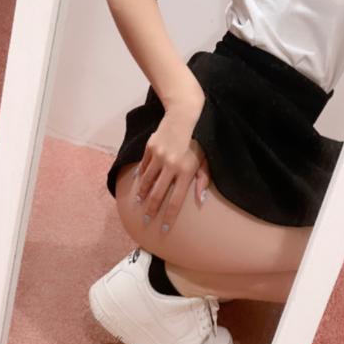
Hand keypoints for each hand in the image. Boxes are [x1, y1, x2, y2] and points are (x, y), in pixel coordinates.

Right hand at [134, 109, 211, 231]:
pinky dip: (140, 176)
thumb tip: (201, 200)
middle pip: (158, 194)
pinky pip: (144, 166)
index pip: (176, 200)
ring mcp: (159, 156)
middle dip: (151, 210)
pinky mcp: (150, 148)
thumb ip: (203, 180)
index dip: (169, 216)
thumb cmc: (199, 140)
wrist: (185, 115)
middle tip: (146, 220)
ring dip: (142, 194)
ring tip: (139, 204)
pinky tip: (137, 183)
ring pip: (147, 181)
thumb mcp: (205, 159)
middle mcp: (171, 165)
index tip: (163, 228)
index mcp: (186, 170)